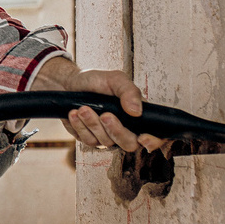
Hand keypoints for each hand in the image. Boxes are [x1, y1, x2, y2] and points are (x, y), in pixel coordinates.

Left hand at [31, 57, 165, 152]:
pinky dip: (80, 126)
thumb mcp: (115, 79)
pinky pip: (88, 140)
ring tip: (83, 108)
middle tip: (105, 115)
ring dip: (93, 123)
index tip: (143, 137)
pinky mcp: (90, 138)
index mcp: (137, 115)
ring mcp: (107, 135)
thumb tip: (137, 111)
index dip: (153, 141)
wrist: (70, 83)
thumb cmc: (95, 81)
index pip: (154, 135)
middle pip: (129, 144)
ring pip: (106, 142)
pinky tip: (74, 113)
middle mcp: (125, 128)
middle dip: (117, 130)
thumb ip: (129, 92)